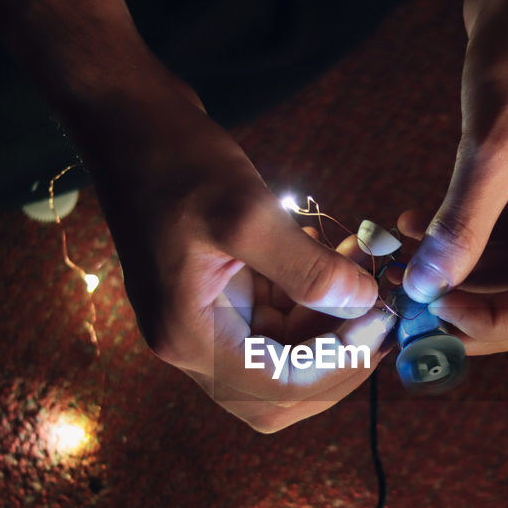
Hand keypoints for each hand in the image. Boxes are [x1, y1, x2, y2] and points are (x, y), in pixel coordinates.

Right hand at [68, 68, 393, 431]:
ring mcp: (204, 315)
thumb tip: (364, 303)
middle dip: (337, 355)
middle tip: (381, 313)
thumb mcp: (247, 213)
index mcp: (189, 336)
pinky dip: (314, 292)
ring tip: (367, 267)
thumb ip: (307, 269)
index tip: (378, 321)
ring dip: (332, 319)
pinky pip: (278, 313)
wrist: (126, 116)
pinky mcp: (218, 289)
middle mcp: (192, 339)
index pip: (276, 391)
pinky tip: (338, 253)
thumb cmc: (174, 160)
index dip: (336, 367)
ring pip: (286, 349)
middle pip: (281, 386)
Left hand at [401, 0, 507, 354]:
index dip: (502, 322)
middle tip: (421, 315)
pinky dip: (459, 240)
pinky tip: (412, 227)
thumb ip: (463, 222)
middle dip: (481, 310)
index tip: (442, 316)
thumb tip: (428, 286)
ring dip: (462, 277)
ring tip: (407, 271)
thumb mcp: (495, 144)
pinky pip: (500, 235)